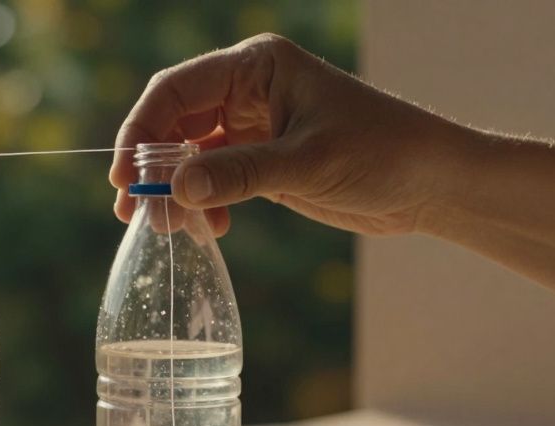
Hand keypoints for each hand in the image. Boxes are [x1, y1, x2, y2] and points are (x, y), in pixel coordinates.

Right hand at [110, 33, 472, 236]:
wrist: (431, 182)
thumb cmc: (381, 153)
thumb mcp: (306, 163)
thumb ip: (239, 174)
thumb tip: (177, 190)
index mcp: (256, 67)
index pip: (175, 91)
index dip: (140, 132)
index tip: (123, 179)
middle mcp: (249, 89)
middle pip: (174, 122)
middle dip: (152, 167)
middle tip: (135, 213)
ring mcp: (255, 125)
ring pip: (190, 154)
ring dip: (174, 191)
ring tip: (169, 229)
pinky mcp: (264, 160)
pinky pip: (214, 177)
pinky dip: (203, 203)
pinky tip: (211, 229)